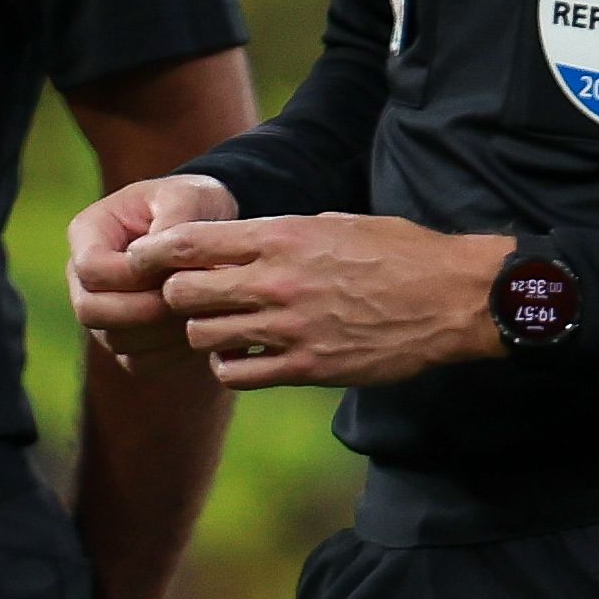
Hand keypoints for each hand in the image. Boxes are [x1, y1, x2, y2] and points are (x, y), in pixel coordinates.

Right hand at [69, 173, 238, 364]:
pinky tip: (200, 332)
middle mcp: (84, 277)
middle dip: (142, 310)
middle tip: (188, 301)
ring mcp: (102, 312)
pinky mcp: (126, 340)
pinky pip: (138, 362)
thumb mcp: (189, 196)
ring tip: (201, 313)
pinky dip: (170, 355)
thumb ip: (174, 218)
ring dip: (161, 333)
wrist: (212, 238)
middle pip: (90, 311)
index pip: (90, 268)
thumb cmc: (195, 207)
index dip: (129, 275)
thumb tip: (150, 258)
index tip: (174, 268)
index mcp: (89, 233)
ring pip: (114, 340)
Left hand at [131, 213, 515, 390]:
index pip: (186, 243)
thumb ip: (280, 233)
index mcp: (280, 237)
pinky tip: (245, 356)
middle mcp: (276, 282)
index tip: (142, 261)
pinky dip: (229, 367)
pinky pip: (237, 374)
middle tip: (189, 299)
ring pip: (202, 336)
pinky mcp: (307, 368)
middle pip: (181, 293)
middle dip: (175, 296)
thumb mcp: (335, 223)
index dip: (152, 254)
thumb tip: (235, 241)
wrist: (456, 299)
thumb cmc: (399, 253)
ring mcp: (289, 328)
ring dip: (203, 333)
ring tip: (222, 328)